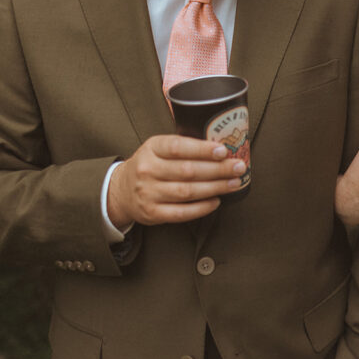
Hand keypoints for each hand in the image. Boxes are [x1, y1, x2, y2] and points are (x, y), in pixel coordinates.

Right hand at [107, 134, 248, 227]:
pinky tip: (216, 201)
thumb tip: (221, 145)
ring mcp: (148, 193)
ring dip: (215, 187)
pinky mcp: (152, 213)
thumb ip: (183, 145)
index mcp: (151, 148)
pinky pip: (181, 212)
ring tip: (233, 183)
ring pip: (187, 191)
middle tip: (238, 167)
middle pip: (187, 170)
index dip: (202, 149)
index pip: (178, 146)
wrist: (120, 190)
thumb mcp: (158, 147)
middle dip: (218, 169)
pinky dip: (202, 208)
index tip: (223, 150)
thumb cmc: (150, 165)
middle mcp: (147, 169)